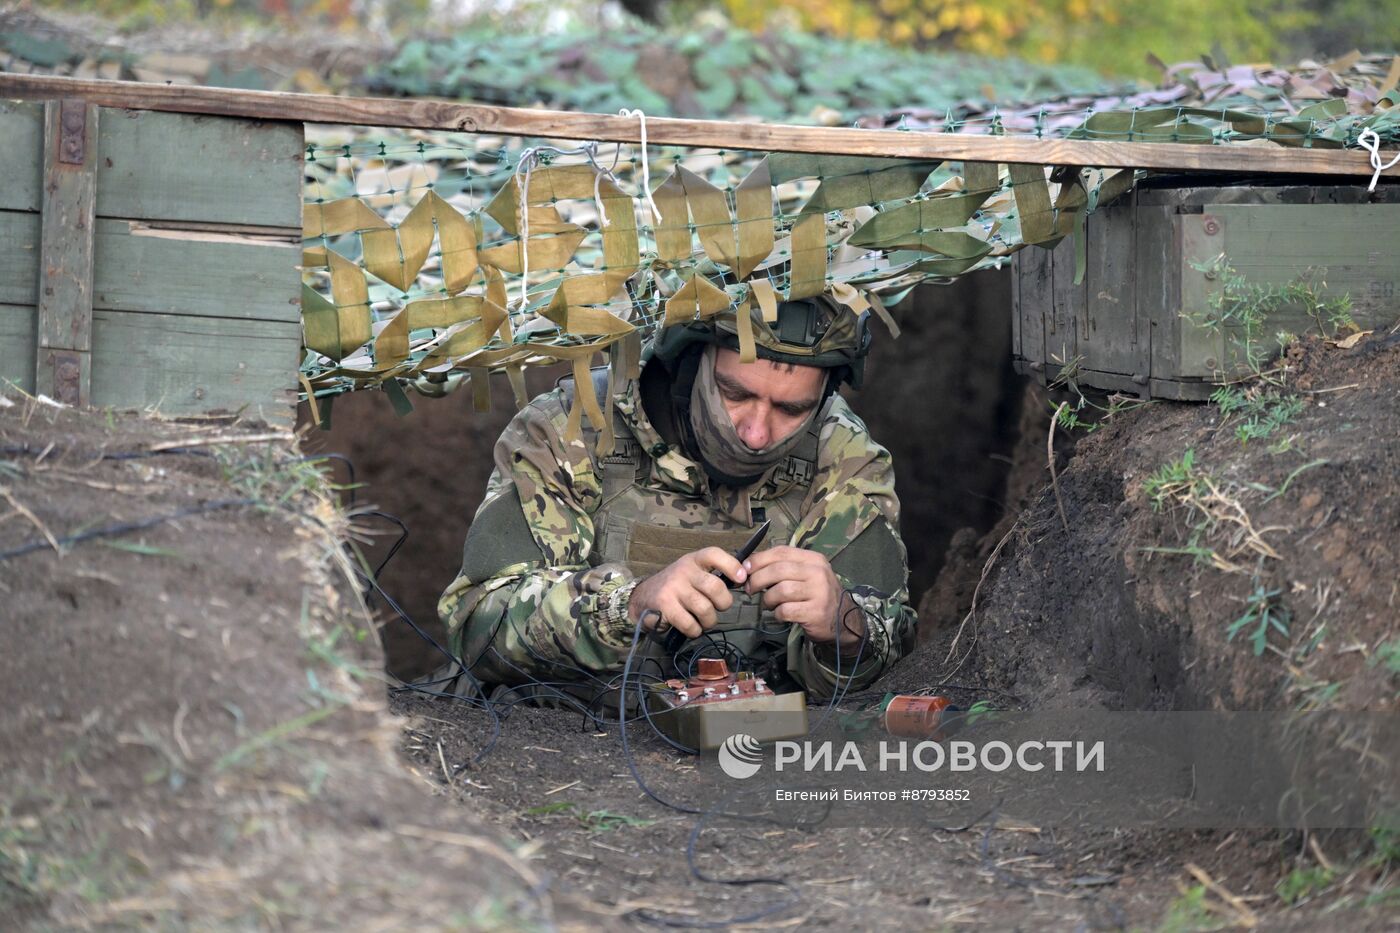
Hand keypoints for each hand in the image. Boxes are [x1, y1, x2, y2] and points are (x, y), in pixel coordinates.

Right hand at [628, 547, 747, 638]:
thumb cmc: (676, 587)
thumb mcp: (692, 573)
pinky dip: (695, 630)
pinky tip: (691, 627)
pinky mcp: (665, 606)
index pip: (714, 554)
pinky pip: (690, 624)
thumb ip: (713, 575)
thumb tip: (743, 580)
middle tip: (718, 608)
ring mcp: (673, 588)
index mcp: (693, 560)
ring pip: (705, 609)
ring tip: (703, 621)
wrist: (641, 598)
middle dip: (723, 603)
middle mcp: (683, 570)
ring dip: (709, 621)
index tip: (741, 578)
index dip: (731, 565)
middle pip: (715, 587)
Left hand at [743, 546, 863, 650]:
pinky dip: (777, 614)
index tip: (745, 569)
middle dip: (757, 580)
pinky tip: (780, 614)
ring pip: (780, 591)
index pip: (781, 552)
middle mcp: (818, 573)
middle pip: (778, 571)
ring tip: (769, 604)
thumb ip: (783, 568)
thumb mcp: (806, 575)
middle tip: (750, 589)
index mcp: (813, 559)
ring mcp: (819, 593)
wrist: (842, 619)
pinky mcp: (815, 612)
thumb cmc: (816, 595)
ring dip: (767, 599)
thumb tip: (749, 567)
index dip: (759, 559)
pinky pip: (785, 610)